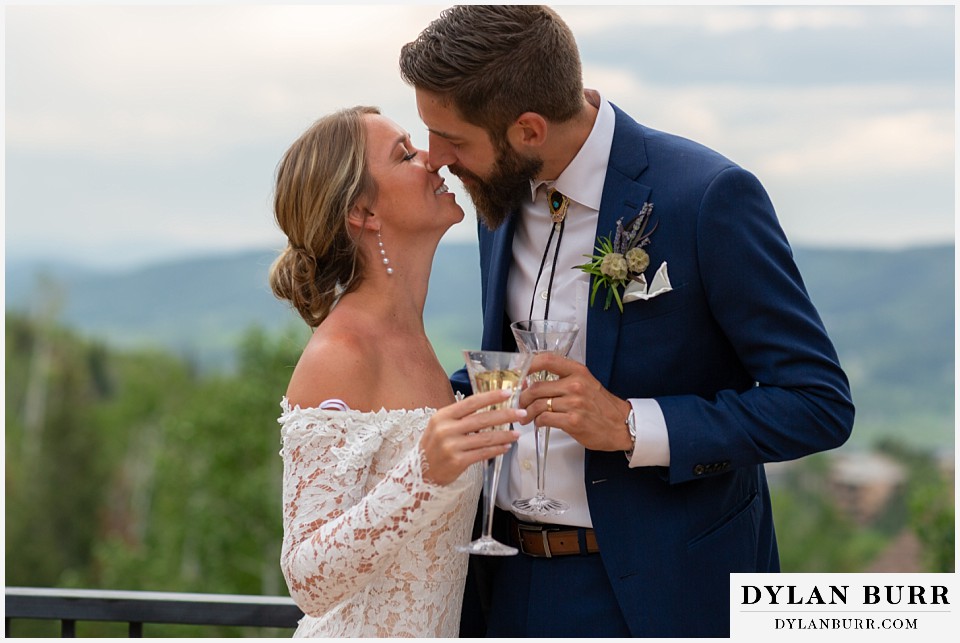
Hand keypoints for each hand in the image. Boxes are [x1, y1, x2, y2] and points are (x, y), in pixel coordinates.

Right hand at [420, 389, 525, 484]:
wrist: (421, 473)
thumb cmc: (435, 446)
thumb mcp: (441, 425)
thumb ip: (461, 417)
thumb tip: (489, 407)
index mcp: (443, 416)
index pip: (471, 402)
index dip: (491, 397)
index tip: (507, 393)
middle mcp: (446, 429)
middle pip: (481, 419)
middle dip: (505, 415)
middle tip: (521, 413)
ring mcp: (452, 446)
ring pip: (485, 438)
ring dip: (504, 435)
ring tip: (517, 433)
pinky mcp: (458, 461)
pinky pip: (483, 453)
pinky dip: (497, 450)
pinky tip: (506, 447)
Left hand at [518, 352, 632, 451]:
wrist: (621, 424)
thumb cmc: (600, 405)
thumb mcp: (585, 383)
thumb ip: (561, 380)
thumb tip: (529, 383)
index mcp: (578, 372)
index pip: (547, 360)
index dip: (528, 365)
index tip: (518, 373)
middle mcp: (575, 385)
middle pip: (536, 387)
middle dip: (523, 397)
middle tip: (520, 404)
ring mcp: (575, 403)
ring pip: (538, 405)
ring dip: (527, 413)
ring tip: (526, 417)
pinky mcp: (573, 421)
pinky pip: (545, 419)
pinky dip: (538, 422)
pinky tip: (539, 423)